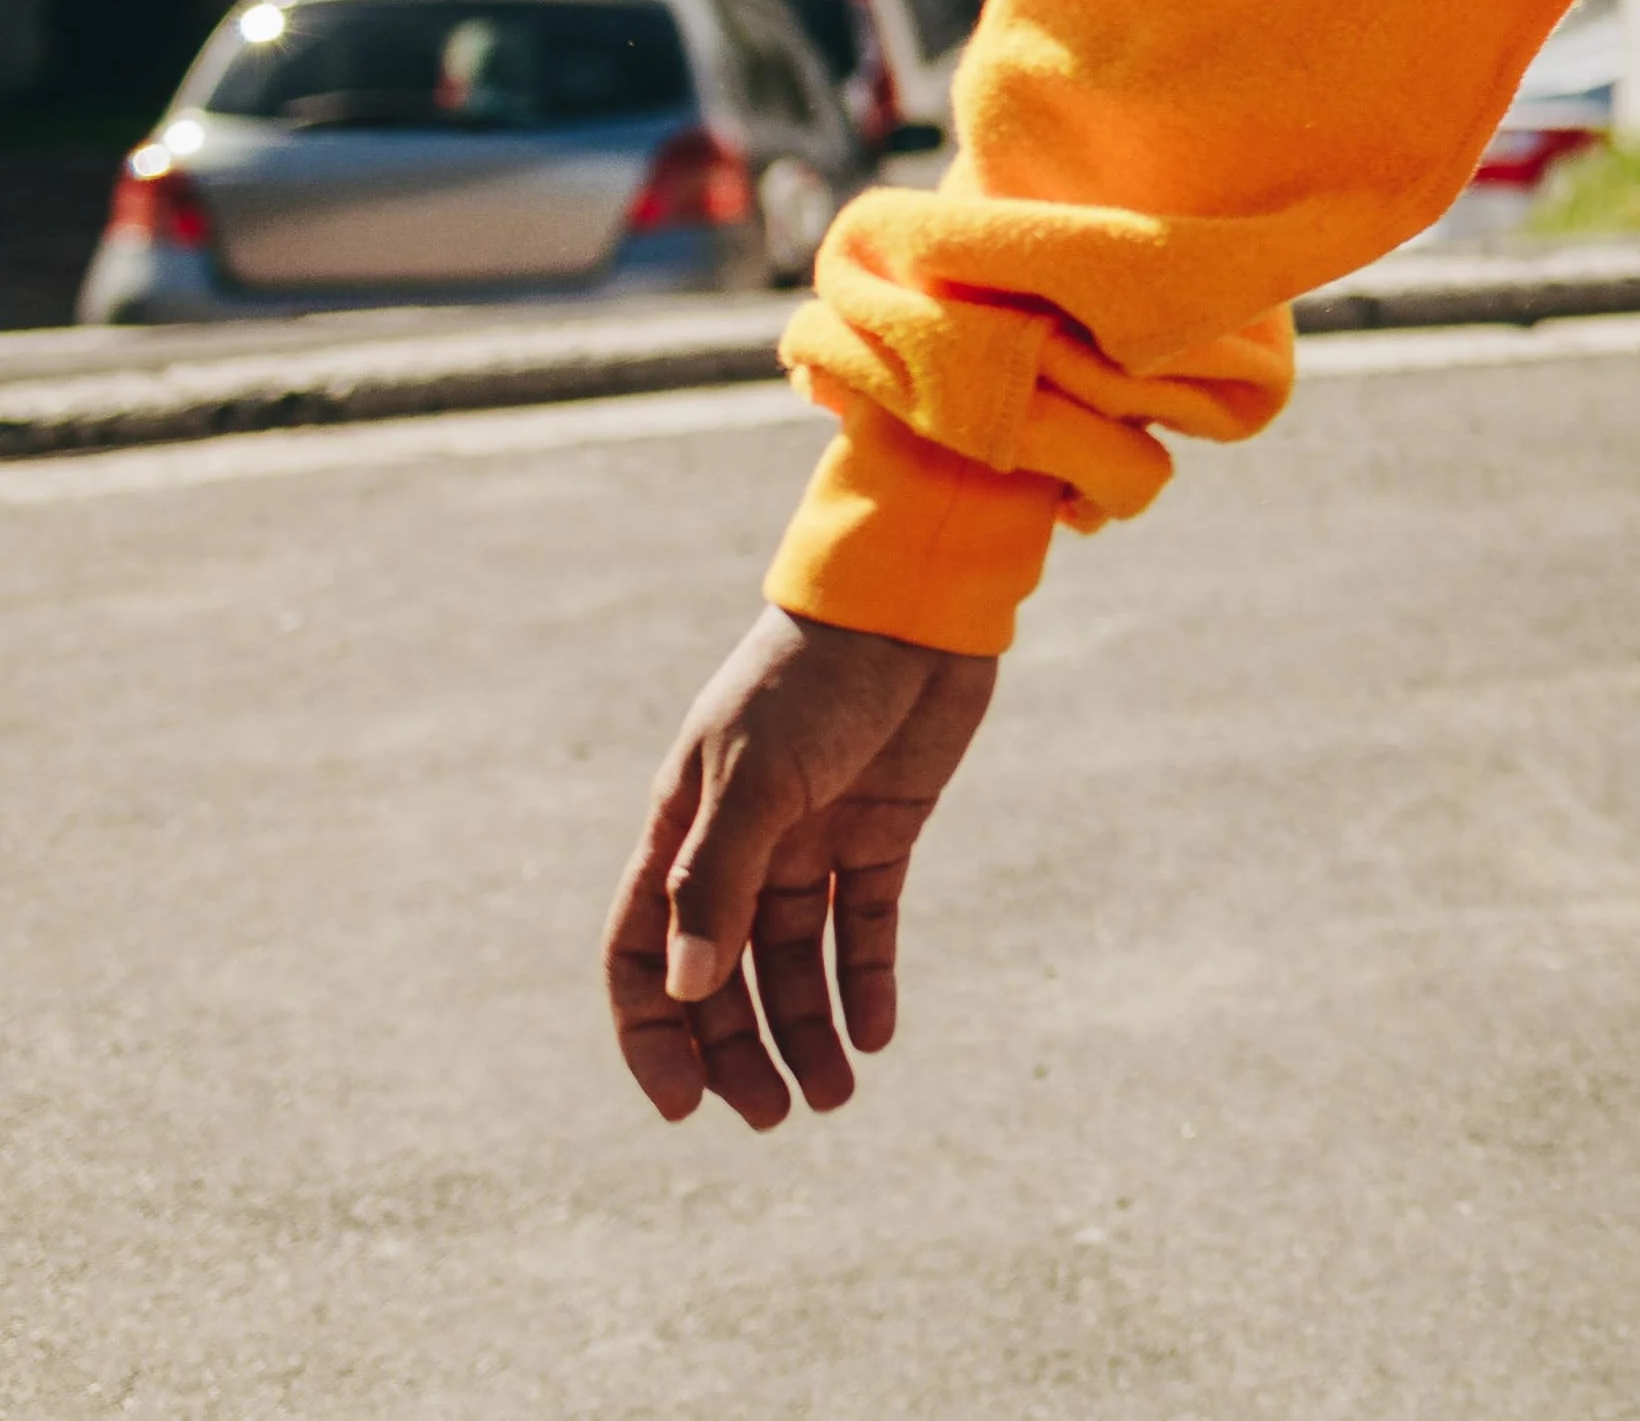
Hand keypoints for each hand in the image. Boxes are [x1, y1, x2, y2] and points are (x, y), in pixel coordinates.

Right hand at [605, 608, 994, 1129]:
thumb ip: (718, 878)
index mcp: (682, 829)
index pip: (644, 951)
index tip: (683, 1105)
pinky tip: (879, 1034)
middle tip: (777, 1118)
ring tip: (834, 1097)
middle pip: (721, 972)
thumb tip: (686, 988)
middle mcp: (740, 841)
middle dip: (739, 1049)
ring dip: (808, 1029)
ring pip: (796, 958)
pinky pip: (866, 921)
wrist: (913, 603)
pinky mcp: (883, 827)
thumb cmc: (817, 675)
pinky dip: (868, 979)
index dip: (654, 1031)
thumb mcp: (757, 775)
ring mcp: (811, 836)